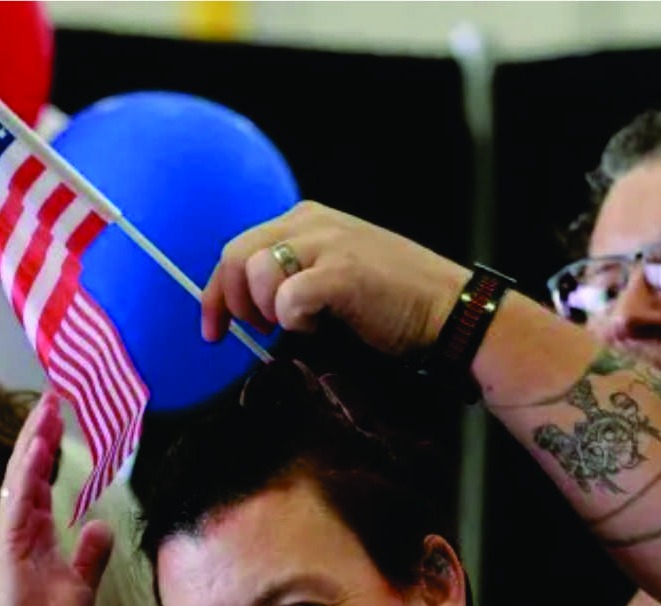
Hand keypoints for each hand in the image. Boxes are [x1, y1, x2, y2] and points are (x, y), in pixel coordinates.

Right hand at [0, 392, 113, 605]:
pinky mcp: (7, 543)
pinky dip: (27, 469)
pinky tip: (38, 443)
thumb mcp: (82, 583)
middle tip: (54, 395)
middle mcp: (19, 527)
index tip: (60, 417)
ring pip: (21, 474)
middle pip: (29, 468)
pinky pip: (17, 497)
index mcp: (35, 534)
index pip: (41, 480)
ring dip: (33, 439)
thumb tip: (99, 525)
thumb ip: (90, 553)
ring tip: (48, 406)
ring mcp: (10, 533)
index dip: (50, 448)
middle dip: (40, 431)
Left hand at [202, 200, 470, 356]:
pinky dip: (296, 321)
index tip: (214, 331)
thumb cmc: (389, 303)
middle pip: (235, 257)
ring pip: (257, 274)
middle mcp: (313, 222)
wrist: (446, 311)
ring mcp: (329, 243)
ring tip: (301, 323)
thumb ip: (289, 277)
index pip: (235, 250)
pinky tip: (322, 325)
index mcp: (306, 219)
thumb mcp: (329, 274)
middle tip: (260, 330)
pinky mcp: (342, 272)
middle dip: (234, 304)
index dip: (213, 294)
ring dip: (269, 310)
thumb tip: (242, 309)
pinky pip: (288, 297)